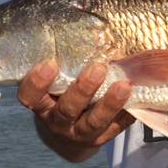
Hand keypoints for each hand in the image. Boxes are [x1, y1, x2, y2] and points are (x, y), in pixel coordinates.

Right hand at [17, 60, 133, 161]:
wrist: (70, 137)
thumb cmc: (62, 97)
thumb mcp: (57, 84)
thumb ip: (66, 65)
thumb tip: (90, 29)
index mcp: (42, 105)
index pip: (30, 97)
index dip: (37, 83)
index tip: (50, 63)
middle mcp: (59, 122)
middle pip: (67, 109)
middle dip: (83, 89)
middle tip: (98, 68)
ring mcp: (81, 133)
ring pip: (94, 121)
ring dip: (109, 103)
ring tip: (124, 85)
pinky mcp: (102, 138)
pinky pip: (117, 126)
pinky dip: (127, 112)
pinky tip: (137, 97)